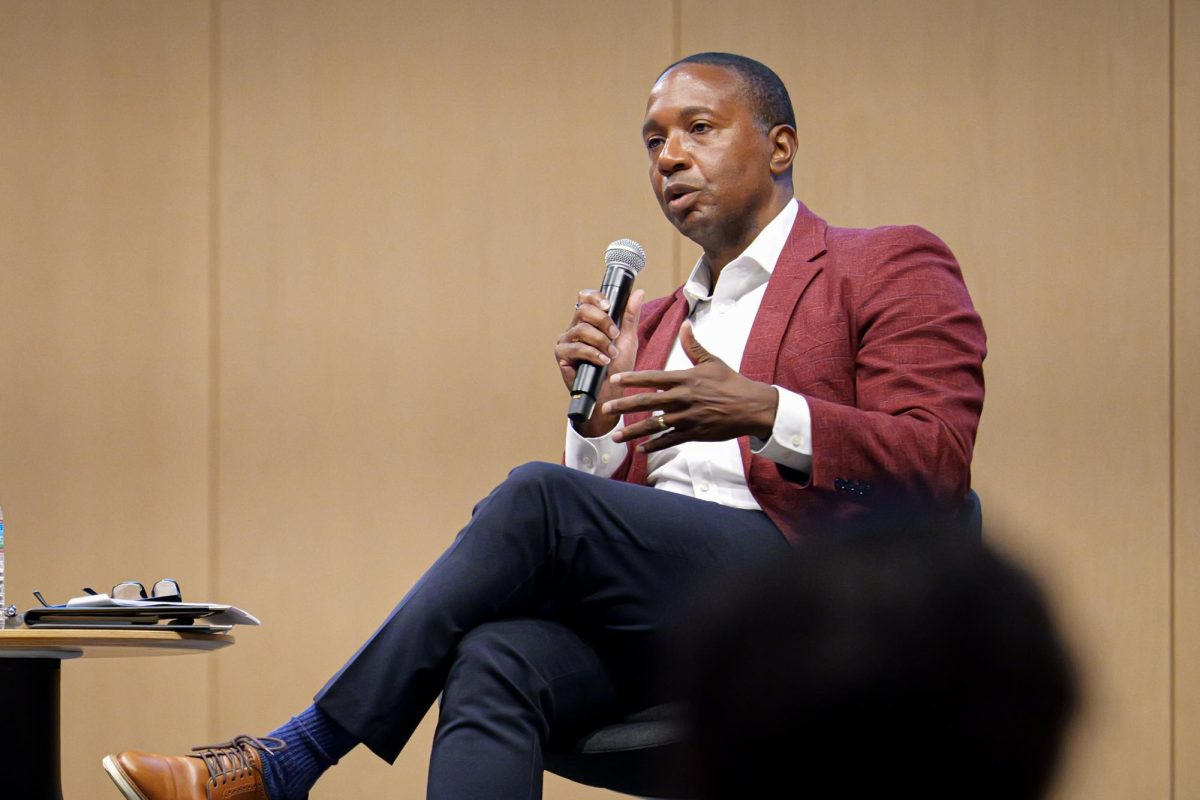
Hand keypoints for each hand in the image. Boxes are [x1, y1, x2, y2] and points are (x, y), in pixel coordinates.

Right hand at [554, 288, 644, 436]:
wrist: (610, 395)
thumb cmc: (617, 369)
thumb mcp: (628, 340)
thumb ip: (630, 317)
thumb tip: (638, 293)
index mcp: (589, 321)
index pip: (585, 298)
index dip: (596, 297)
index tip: (609, 305)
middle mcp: (575, 328)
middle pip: (583, 309)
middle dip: (603, 321)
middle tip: (615, 335)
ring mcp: (566, 341)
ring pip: (581, 329)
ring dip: (601, 341)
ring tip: (611, 354)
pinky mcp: (562, 355)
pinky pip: (576, 347)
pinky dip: (593, 354)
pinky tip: (603, 361)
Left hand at [603, 321, 777, 452]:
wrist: (752, 407)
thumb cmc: (731, 383)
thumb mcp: (712, 361)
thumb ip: (693, 346)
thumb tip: (685, 324)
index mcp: (685, 379)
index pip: (653, 378)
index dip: (632, 378)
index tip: (615, 379)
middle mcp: (683, 398)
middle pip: (648, 402)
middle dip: (624, 406)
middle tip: (606, 408)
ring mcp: (688, 418)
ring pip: (655, 425)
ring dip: (634, 432)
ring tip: (616, 437)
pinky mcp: (694, 433)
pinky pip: (670, 440)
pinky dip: (654, 445)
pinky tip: (640, 448)